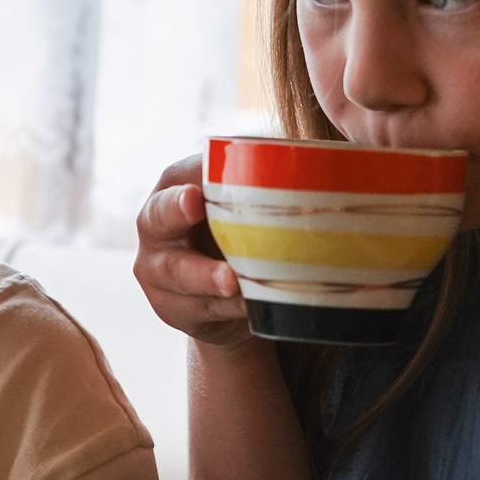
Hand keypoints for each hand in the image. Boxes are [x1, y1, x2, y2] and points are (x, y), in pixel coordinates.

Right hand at [134, 155, 251, 348]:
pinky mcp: (169, 306)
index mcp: (176, 186)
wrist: (229, 290)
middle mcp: (156, 224)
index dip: (188, 183)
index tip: (198, 192)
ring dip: (207, 277)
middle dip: (177, 212)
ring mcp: (156, 268)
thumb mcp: (249, 202)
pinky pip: (196, 308)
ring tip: (233, 282)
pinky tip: (247, 305)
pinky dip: (225, 308)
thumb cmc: (243, 229)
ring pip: (177, 272)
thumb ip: (266, 185)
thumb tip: (323, 170)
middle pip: (159, 218)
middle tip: (196, 205)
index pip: (178, 178)